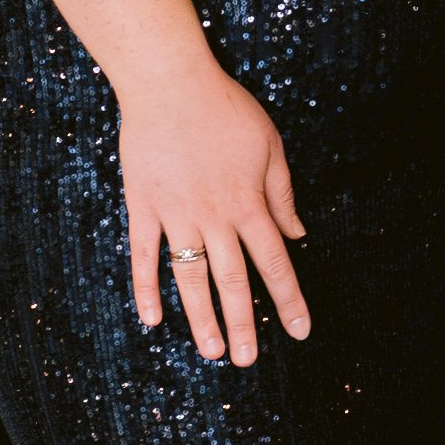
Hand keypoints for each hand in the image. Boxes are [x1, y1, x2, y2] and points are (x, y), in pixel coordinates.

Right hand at [117, 53, 307, 366]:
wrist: (171, 84)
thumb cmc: (226, 110)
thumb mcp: (270, 147)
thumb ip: (282, 195)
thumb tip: (297, 235)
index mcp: (250, 204)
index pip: (276, 263)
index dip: (290, 299)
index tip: (300, 331)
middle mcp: (215, 217)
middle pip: (234, 281)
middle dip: (244, 324)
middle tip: (247, 360)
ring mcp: (176, 216)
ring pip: (191, 278)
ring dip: (202, 318)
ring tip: (211, 352)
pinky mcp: (143, 208)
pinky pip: (144, 257)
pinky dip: (146, 289)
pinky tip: (152, 320)